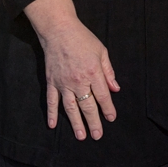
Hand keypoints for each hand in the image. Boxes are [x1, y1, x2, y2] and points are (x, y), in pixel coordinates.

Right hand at [22, 0, 119, 139]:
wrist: (59, 30)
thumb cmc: (83, 39)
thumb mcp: (101, 51)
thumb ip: (108, 71)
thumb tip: (115, 89)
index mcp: (93, 72)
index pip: (103, 96)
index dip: (108, 109)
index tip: (111, 118)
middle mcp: (78, 81)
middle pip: (88, 106)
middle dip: (94, 122)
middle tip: (97, 135)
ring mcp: (63, 83)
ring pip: (71, 108)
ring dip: (76, 123)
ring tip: (81, 136)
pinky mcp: (51, 82)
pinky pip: (51, 101)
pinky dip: (52, 113)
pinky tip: (53, 125)